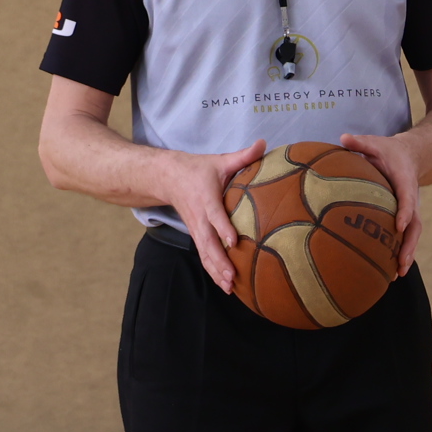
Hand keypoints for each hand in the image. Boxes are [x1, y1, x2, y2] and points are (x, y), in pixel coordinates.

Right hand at [166, 139, 263, 294]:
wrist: (166, 177)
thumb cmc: (197, 169)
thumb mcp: (219, 160)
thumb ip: (243, 155)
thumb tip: (265, 143)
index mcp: (206, 197)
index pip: (215, 215)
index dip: (223, 228)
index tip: (233, 241)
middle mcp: (199, 217)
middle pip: (208, 242)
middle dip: (220, 261)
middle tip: (232, 277)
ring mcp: (196, 229)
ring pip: (205, 253)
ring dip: (216, 271)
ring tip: (229, 287)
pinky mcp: (196, 235)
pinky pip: (204, 256)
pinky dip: (212, 271)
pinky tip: (225, 286)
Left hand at [338, 131, 422, 276]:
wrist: (410, 156)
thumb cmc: (388, 152)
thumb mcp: (375, 143)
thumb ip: (361, 142)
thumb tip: (343, 138)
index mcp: (404, 181)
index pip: (407, 198)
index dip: (405, 211)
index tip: (400, 225)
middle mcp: (411, 198)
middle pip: (415, 224)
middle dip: (409, 244)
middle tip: (401, 263)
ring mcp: (411, 209)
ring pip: (413, 234)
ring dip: (407, 253)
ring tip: (398, 274)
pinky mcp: (406, 217)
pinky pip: (406, 236)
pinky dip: (401, 252)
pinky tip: (392, 271)